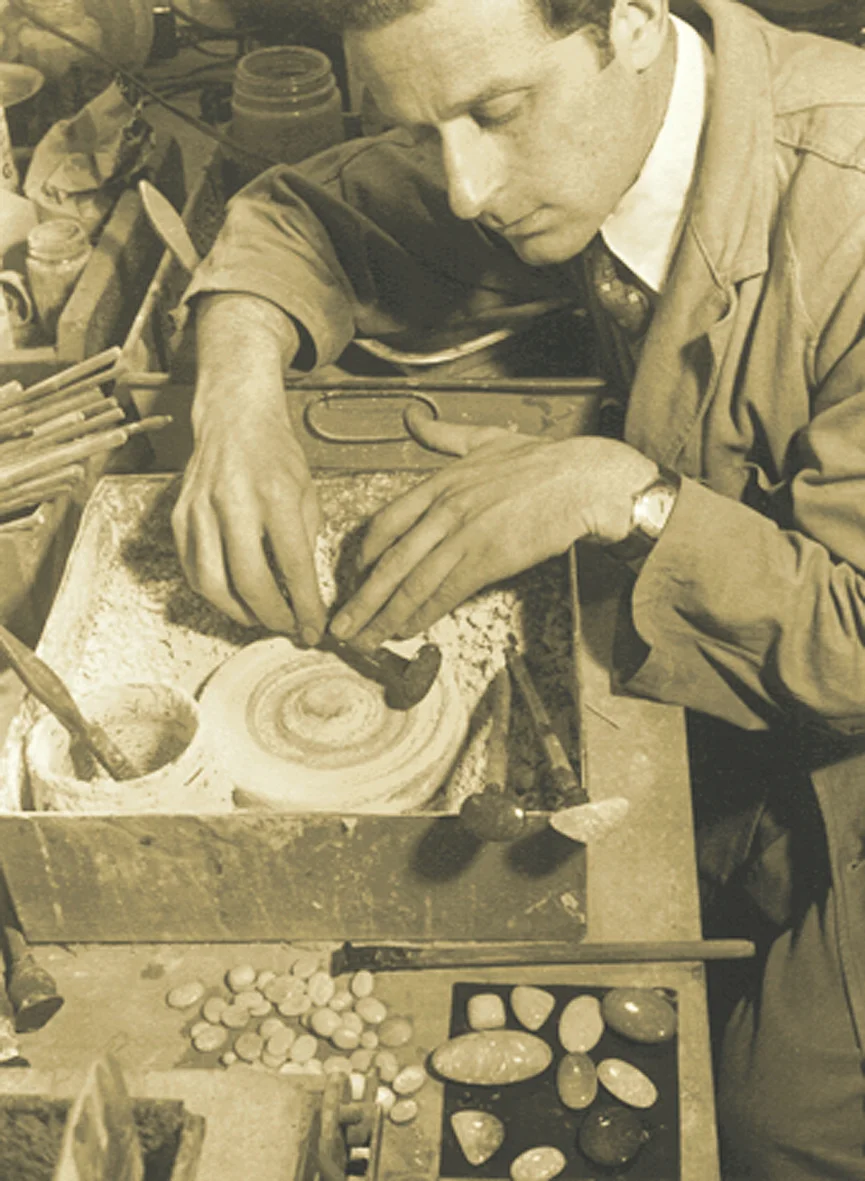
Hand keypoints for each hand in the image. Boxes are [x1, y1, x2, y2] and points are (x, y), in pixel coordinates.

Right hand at [172, 373, 325, 638]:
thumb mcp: (306, 492)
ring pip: (214, 584)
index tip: (314, 628)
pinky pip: (193, 570)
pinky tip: (234, 597)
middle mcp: (233, 502)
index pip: (293, 565)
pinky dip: (214, 594)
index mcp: (275, 495)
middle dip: (273, 616)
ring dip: (240, 612)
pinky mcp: (179, 517)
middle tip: (288, 629)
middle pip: (250, 581)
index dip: (305, 606)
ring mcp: (200, 510)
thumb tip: (303, 592)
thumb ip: (304, 542)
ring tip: (261, 618)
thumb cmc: (275, 455)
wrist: (234, 418)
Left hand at [329, 410, 657, 647]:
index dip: (365, 555)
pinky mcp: (487, 557)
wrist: (583, 479)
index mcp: (441, 482)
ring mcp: (464, 534)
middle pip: (390, 561)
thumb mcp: (486, 438)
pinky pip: (445, 591)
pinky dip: (422, 613)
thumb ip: (445, 435)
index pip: (386, 523)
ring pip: (411, 581)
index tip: (354, 575)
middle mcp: (444, 509)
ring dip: (383, 615)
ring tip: (364, 638)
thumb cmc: (544, 461)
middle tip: (342, 624)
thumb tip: (414, 420)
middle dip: (362, 598)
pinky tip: (406, 629)